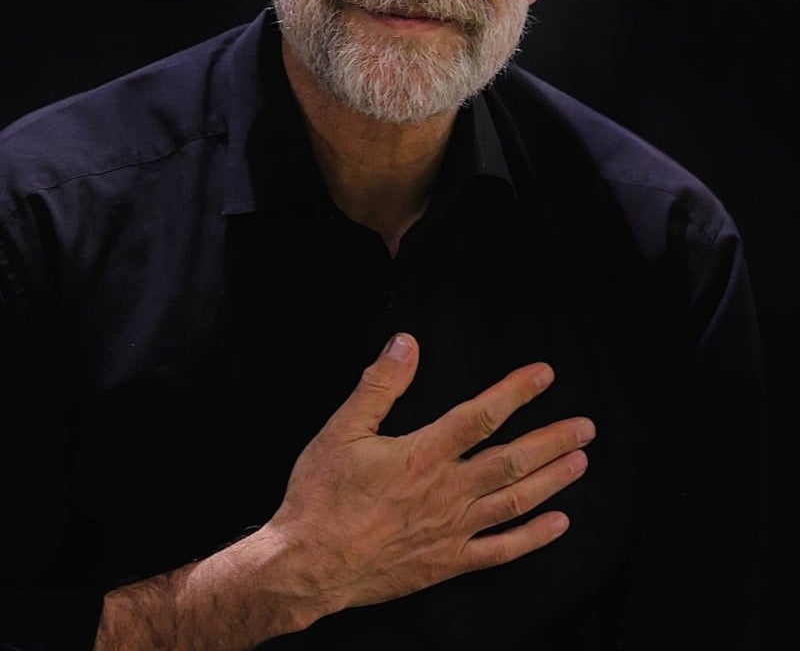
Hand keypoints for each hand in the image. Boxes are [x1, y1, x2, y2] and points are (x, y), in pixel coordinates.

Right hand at [95, 333, 594, 648]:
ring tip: (581, 461)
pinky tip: (557, 524)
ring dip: (552, 480)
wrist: (308, 566)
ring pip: (515, 501)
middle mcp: (448, 491)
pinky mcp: (448, 562)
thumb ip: (379, 385)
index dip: (516, 392)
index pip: (481, 415)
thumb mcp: (342, 430)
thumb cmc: (322, 496)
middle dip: (553, 440)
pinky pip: (502, 550)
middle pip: (512, 460)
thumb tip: (407, 342)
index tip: (545, 374)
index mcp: (424, 454)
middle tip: (587, 426)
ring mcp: (453, 529)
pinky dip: (533, 537)